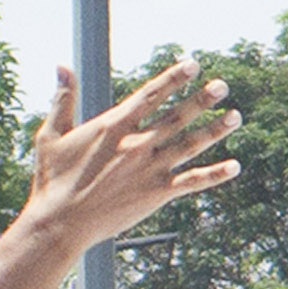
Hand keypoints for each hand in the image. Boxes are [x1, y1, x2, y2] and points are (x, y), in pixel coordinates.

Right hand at [16, 58, 240, 252]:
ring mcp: (150, 169)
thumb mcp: (51, 136)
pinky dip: (215, 174)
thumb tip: (62, 65)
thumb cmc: (51, 180)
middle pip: (177, 116)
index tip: (193, 64)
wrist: (59, 225)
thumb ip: (63, 99)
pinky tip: (234, 166)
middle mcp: (137, 144)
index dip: (173, 78)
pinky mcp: (156, 194)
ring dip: (215, 131)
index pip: (151, 95)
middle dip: (202, 100)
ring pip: (190, 145)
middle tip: (222, 86)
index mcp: (114, 126)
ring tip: (236, 116)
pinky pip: (192, 182)